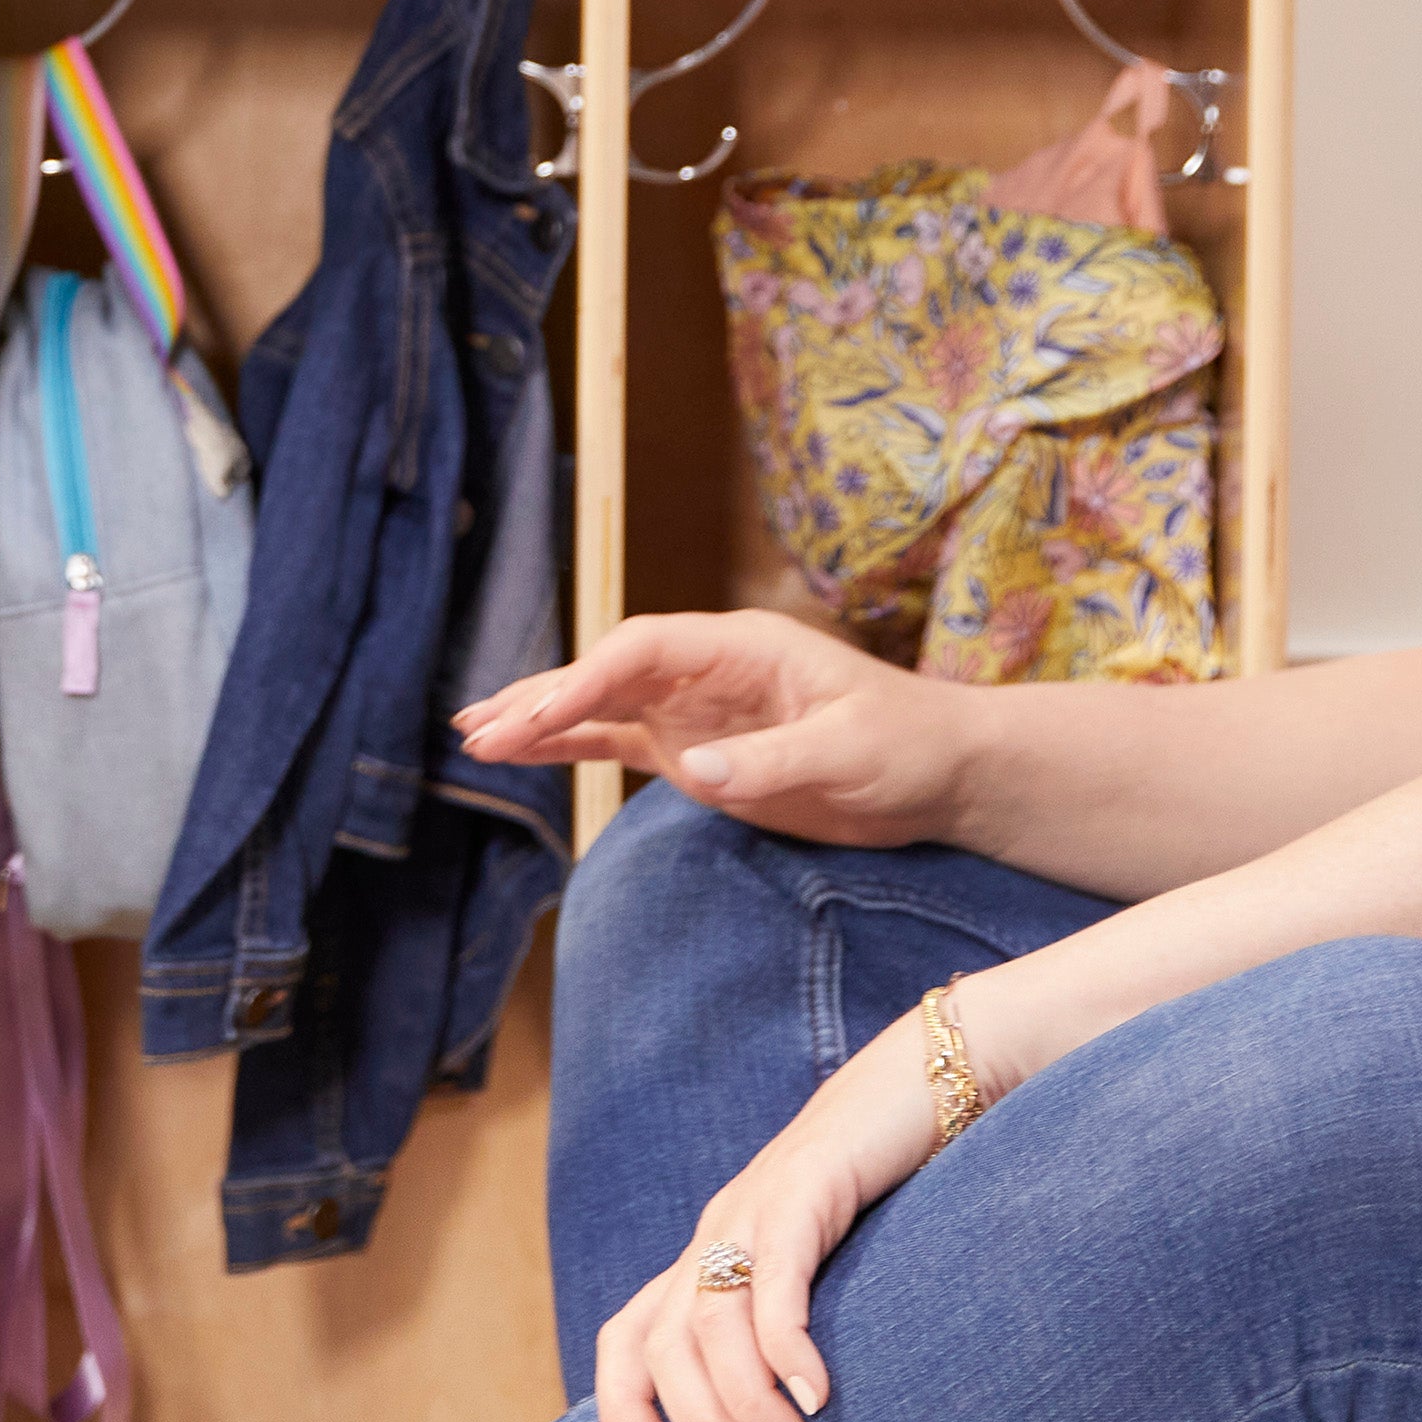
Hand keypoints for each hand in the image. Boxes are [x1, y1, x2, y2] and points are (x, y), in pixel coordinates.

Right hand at [453, 610, 966, 847]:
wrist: (946, 774)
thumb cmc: (910, 745)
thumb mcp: (851, 751)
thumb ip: (772, 759)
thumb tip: (691, 769)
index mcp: (739, 648)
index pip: (642, 649)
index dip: (588, 675)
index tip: (544, 712)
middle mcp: (704, 672)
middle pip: (604, 672)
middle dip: (540, 696)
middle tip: (479, 726)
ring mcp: (695, 714)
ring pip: (598, 708)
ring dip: (539, 721)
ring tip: (474, 737)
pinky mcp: (697, 756)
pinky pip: (618, 745)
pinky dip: (568, 749)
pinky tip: (522, 756)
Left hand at [595, 1022, 944, 1421]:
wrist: (922, 1087)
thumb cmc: (885, 1199)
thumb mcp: (827, 1277)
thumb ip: (797, 1334)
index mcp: (708, 1259)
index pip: (627, 1337)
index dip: (621, 1408)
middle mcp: (714, 1234)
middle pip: (663, 1346)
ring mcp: (752, 1207)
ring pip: (710, 1321)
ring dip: (748, 1405)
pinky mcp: (803, 1186)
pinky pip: (773, 1273)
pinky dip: (785, 1342)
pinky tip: (817, 1393)